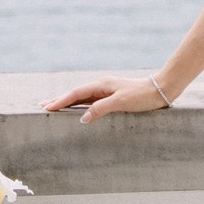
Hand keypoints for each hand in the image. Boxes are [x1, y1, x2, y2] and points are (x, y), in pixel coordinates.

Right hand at [46, 73, 174, 121]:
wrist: (160, 90)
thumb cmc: (142, 96)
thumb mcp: (121, 102)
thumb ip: (101, 109)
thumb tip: (83, 118)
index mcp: (101, 85)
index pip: (76, 94)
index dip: (61, 101)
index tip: (47, 108)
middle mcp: (102, 87)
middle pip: (76, 94)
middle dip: (60, 99)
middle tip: (43, 106)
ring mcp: (107, 91)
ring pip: (83, 97)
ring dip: (68, 102)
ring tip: (55, 106)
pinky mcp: (113, 97)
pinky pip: (91, 101)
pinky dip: (80, 105)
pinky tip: (77, 109)